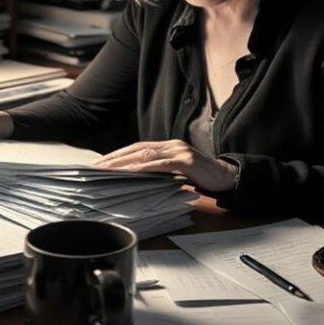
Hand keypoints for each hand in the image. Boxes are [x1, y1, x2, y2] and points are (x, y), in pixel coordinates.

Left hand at [92, 139, 238, 191]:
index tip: (101, 163)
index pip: (137, 148)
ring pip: (146, 155)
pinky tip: (132, 172)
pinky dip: (144, 168)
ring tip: (108, 170)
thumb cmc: (201, 177)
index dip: (118, 154)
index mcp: (167, 147)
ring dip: (125, 162)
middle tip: (97, 166)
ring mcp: (179, 151)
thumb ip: (160, 172)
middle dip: (115, 158)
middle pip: (137, 149)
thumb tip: (137, 179)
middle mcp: (171, 145)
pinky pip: (161, 164)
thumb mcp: (177, 172)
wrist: (226, 177)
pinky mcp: (186, 161)